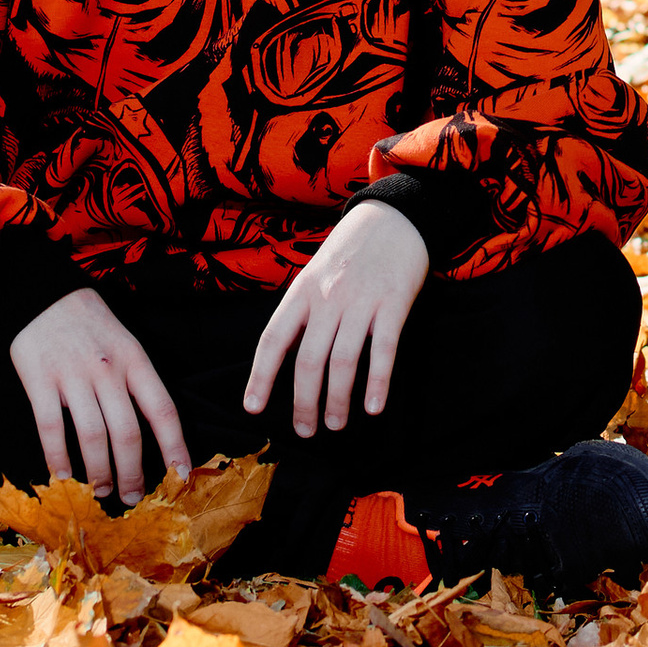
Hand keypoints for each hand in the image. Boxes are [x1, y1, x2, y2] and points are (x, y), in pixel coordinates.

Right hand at [10, 288, 190, 501]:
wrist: (44, 293)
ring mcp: (72, 375)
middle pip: (127, 432)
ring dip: (99, 472)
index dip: (174, 446)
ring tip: (102, 492)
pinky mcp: (39, 380)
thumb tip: (154, 434)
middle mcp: (107, 369)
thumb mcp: (125, 343)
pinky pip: (50, 428)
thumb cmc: (91, 325)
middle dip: (133, 472)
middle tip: (134, 498)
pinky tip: (64, 476)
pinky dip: (58, 458)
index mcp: (134, 359)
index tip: (181, 476)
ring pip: (92, 436)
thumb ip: (136, 382)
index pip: (162, 409)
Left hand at [243, 200, 430, 438]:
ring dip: (337, 399)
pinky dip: (377, 382)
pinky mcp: (393, 303)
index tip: (253, 407)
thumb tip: (288, 356)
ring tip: (335, 423)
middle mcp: (328, 297)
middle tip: (305, 430)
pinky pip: (384, 349)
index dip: (261, 376)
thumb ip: (304, 310)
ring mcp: (361, 300)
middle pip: (308, 359)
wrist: (394, 216)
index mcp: (303, 290)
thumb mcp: (316, 271)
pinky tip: (373, 407)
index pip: (274, 338)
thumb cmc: (351, 250)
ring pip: (343, 360)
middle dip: (304, 402)